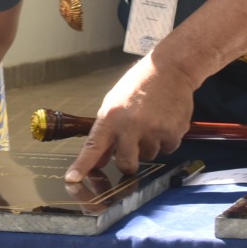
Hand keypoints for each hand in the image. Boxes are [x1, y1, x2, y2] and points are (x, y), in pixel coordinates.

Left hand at [64, 54, 194, 181]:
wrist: (170, 69)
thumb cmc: (139, 84)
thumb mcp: (115, 103)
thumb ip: (106, 132)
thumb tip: (101, 160)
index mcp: (112, 117)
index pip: (93, 146)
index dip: (83, 165)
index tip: (73, 179)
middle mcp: (131, 126)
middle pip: (126, 164)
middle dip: (128, 162)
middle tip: (132, 147)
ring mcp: (153, 131)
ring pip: (149, 156)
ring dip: (149, 146)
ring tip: (152, 122)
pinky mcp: (173, 133)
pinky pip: (167, 149)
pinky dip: (165, 140)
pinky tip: (164, 121)